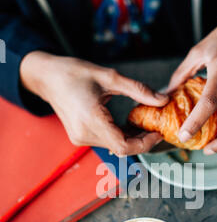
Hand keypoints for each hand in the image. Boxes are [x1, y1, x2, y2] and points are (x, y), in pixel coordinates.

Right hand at [20, 51, 167, 155]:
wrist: (47, 77)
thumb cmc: (74, 72)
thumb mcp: (110, 77)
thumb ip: (138, 90)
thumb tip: (163, 100)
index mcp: (91, 119)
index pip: (124, 145)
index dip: (145, 143)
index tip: (158, 133)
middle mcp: (84, 134)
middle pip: (121, 148)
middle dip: (141, 141)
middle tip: (155, 128)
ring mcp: (80, 138)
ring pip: (114, 147)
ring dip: (131, 139)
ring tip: (143, 124)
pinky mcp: (79, 137)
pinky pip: (105, 142)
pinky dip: (119, 136)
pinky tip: (128, 125)